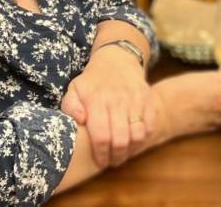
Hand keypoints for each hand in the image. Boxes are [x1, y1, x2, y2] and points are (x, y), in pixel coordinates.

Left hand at [60, 45, 153, 166]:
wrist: (117, 60)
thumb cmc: (92, 81)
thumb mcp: (74, 90)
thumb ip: (70, 107)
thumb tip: (79, 120)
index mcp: (96, 101)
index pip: (101, 137)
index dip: (102, 155)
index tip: (100, 161)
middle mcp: (117, 100)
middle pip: (121, 140)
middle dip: (117, 157)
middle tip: (112, 161)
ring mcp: (135, 100)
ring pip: (138, 135)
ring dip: (131, 150)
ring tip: (123, 153)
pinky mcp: (148, 99)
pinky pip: (150, 126)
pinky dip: (144, 138)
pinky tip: (134, 141)